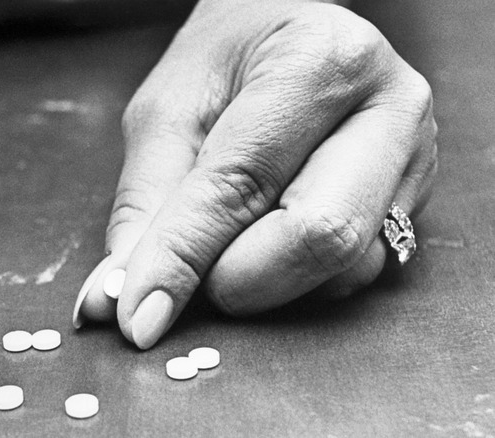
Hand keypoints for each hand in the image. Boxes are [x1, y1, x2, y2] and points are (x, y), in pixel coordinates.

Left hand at [74, 0, 436, 348]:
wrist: (286, 31)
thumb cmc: (225, 61)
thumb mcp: (167, 113)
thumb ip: (146, 207)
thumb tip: (120, 299)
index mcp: (321, 61)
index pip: (244, 183)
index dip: (184, 257)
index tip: (140, 314)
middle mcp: (389, 108)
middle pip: (320, 236)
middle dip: (240, 279)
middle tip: (193, 277)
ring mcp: (414, 157)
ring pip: (345, 267)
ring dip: (269, 281)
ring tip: (230, 241)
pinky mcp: (414, 198)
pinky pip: (358, 271)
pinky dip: (298, 277)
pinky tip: (269, 238)